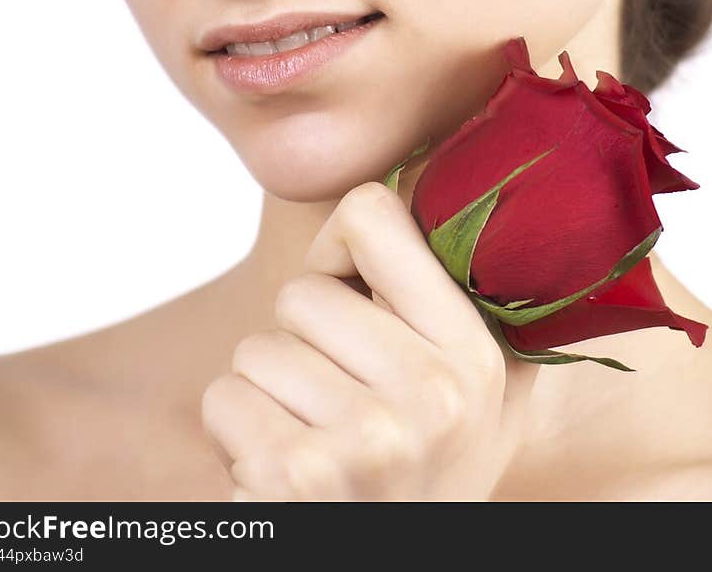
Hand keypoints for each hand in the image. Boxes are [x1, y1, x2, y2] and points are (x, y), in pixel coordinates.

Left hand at [200, 178, 538, 500]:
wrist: (394, 569)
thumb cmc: (426, 473)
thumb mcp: (485, 395)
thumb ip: (472, 299)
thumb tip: (434, 178)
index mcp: (477, 355)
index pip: (370, 214)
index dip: (340, 250)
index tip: (353, 296)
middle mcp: (433, 395)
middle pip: (302, 291)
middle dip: (302, 341)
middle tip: (337, 400)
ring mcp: (365, 440)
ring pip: (258, 347)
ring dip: (268, 392)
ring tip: (315, 440)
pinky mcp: (294, 477)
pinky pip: (225, 397)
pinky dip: (236, 434)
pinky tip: (283, 472)